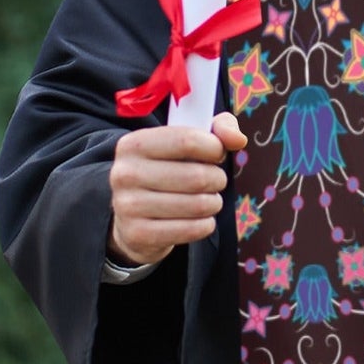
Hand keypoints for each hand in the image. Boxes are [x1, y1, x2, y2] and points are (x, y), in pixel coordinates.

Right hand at [107, 111, 247, 266]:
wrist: (132, 216)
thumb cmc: (168, 170)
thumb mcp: (187, 141)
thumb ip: (218, 129)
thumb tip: (238, 139)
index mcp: (134, 144)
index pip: (188, 140)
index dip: (215, 148)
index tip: (217, 154)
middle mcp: (125, 173)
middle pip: (197, 176)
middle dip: (217, 179)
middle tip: (214, 181)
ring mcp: (128, 206)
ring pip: (197, 205)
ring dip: (214, 203)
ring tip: (208, 200)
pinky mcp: (138, 234)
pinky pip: (191, 230)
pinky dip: (205, 225)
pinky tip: (200, 220)